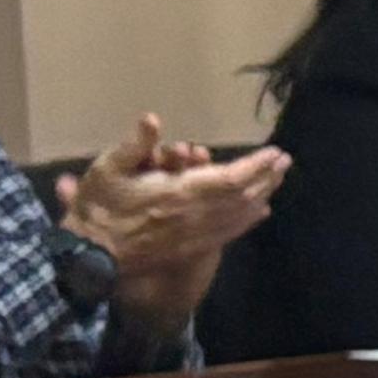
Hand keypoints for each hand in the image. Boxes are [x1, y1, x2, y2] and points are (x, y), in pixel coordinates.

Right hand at [62, 116, 290, 333]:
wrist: (92, 258)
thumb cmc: (99, 209)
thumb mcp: (106, 170)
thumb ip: (134, 145)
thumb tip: (152, 119)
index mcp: (179, 194)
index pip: (231, 179)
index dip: (256, 166)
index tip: (275, 153)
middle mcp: (196, 217)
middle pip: (244, 198)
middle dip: (267, 178)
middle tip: (285, 162)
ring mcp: (197, 236)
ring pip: (239, 216)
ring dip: (262, 196)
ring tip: (277, 181)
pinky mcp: (193, 249)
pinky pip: (229, 232)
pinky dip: (248, 219)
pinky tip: (259, 212)